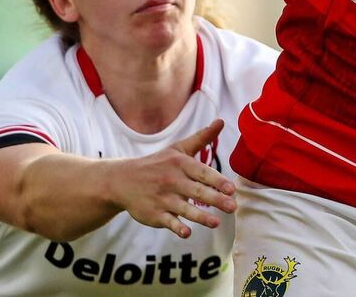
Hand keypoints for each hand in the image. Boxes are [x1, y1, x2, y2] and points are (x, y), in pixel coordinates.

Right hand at [109, 119, 236, 238]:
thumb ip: (202, 138)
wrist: (122, 180)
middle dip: (215, 199)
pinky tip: (187, 233)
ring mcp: (163, 199)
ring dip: (200, 216)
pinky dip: (176, 227)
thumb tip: (221, 121)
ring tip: (216, 222)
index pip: (202, 173)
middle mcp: (172, 181)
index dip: (217, 181)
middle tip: (232, 206)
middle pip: (197, 192)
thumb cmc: (158, 163)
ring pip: (184, 209)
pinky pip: (168, 222)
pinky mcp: (155, 214)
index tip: (232, 188)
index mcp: (180, 164)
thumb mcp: (178, 149)